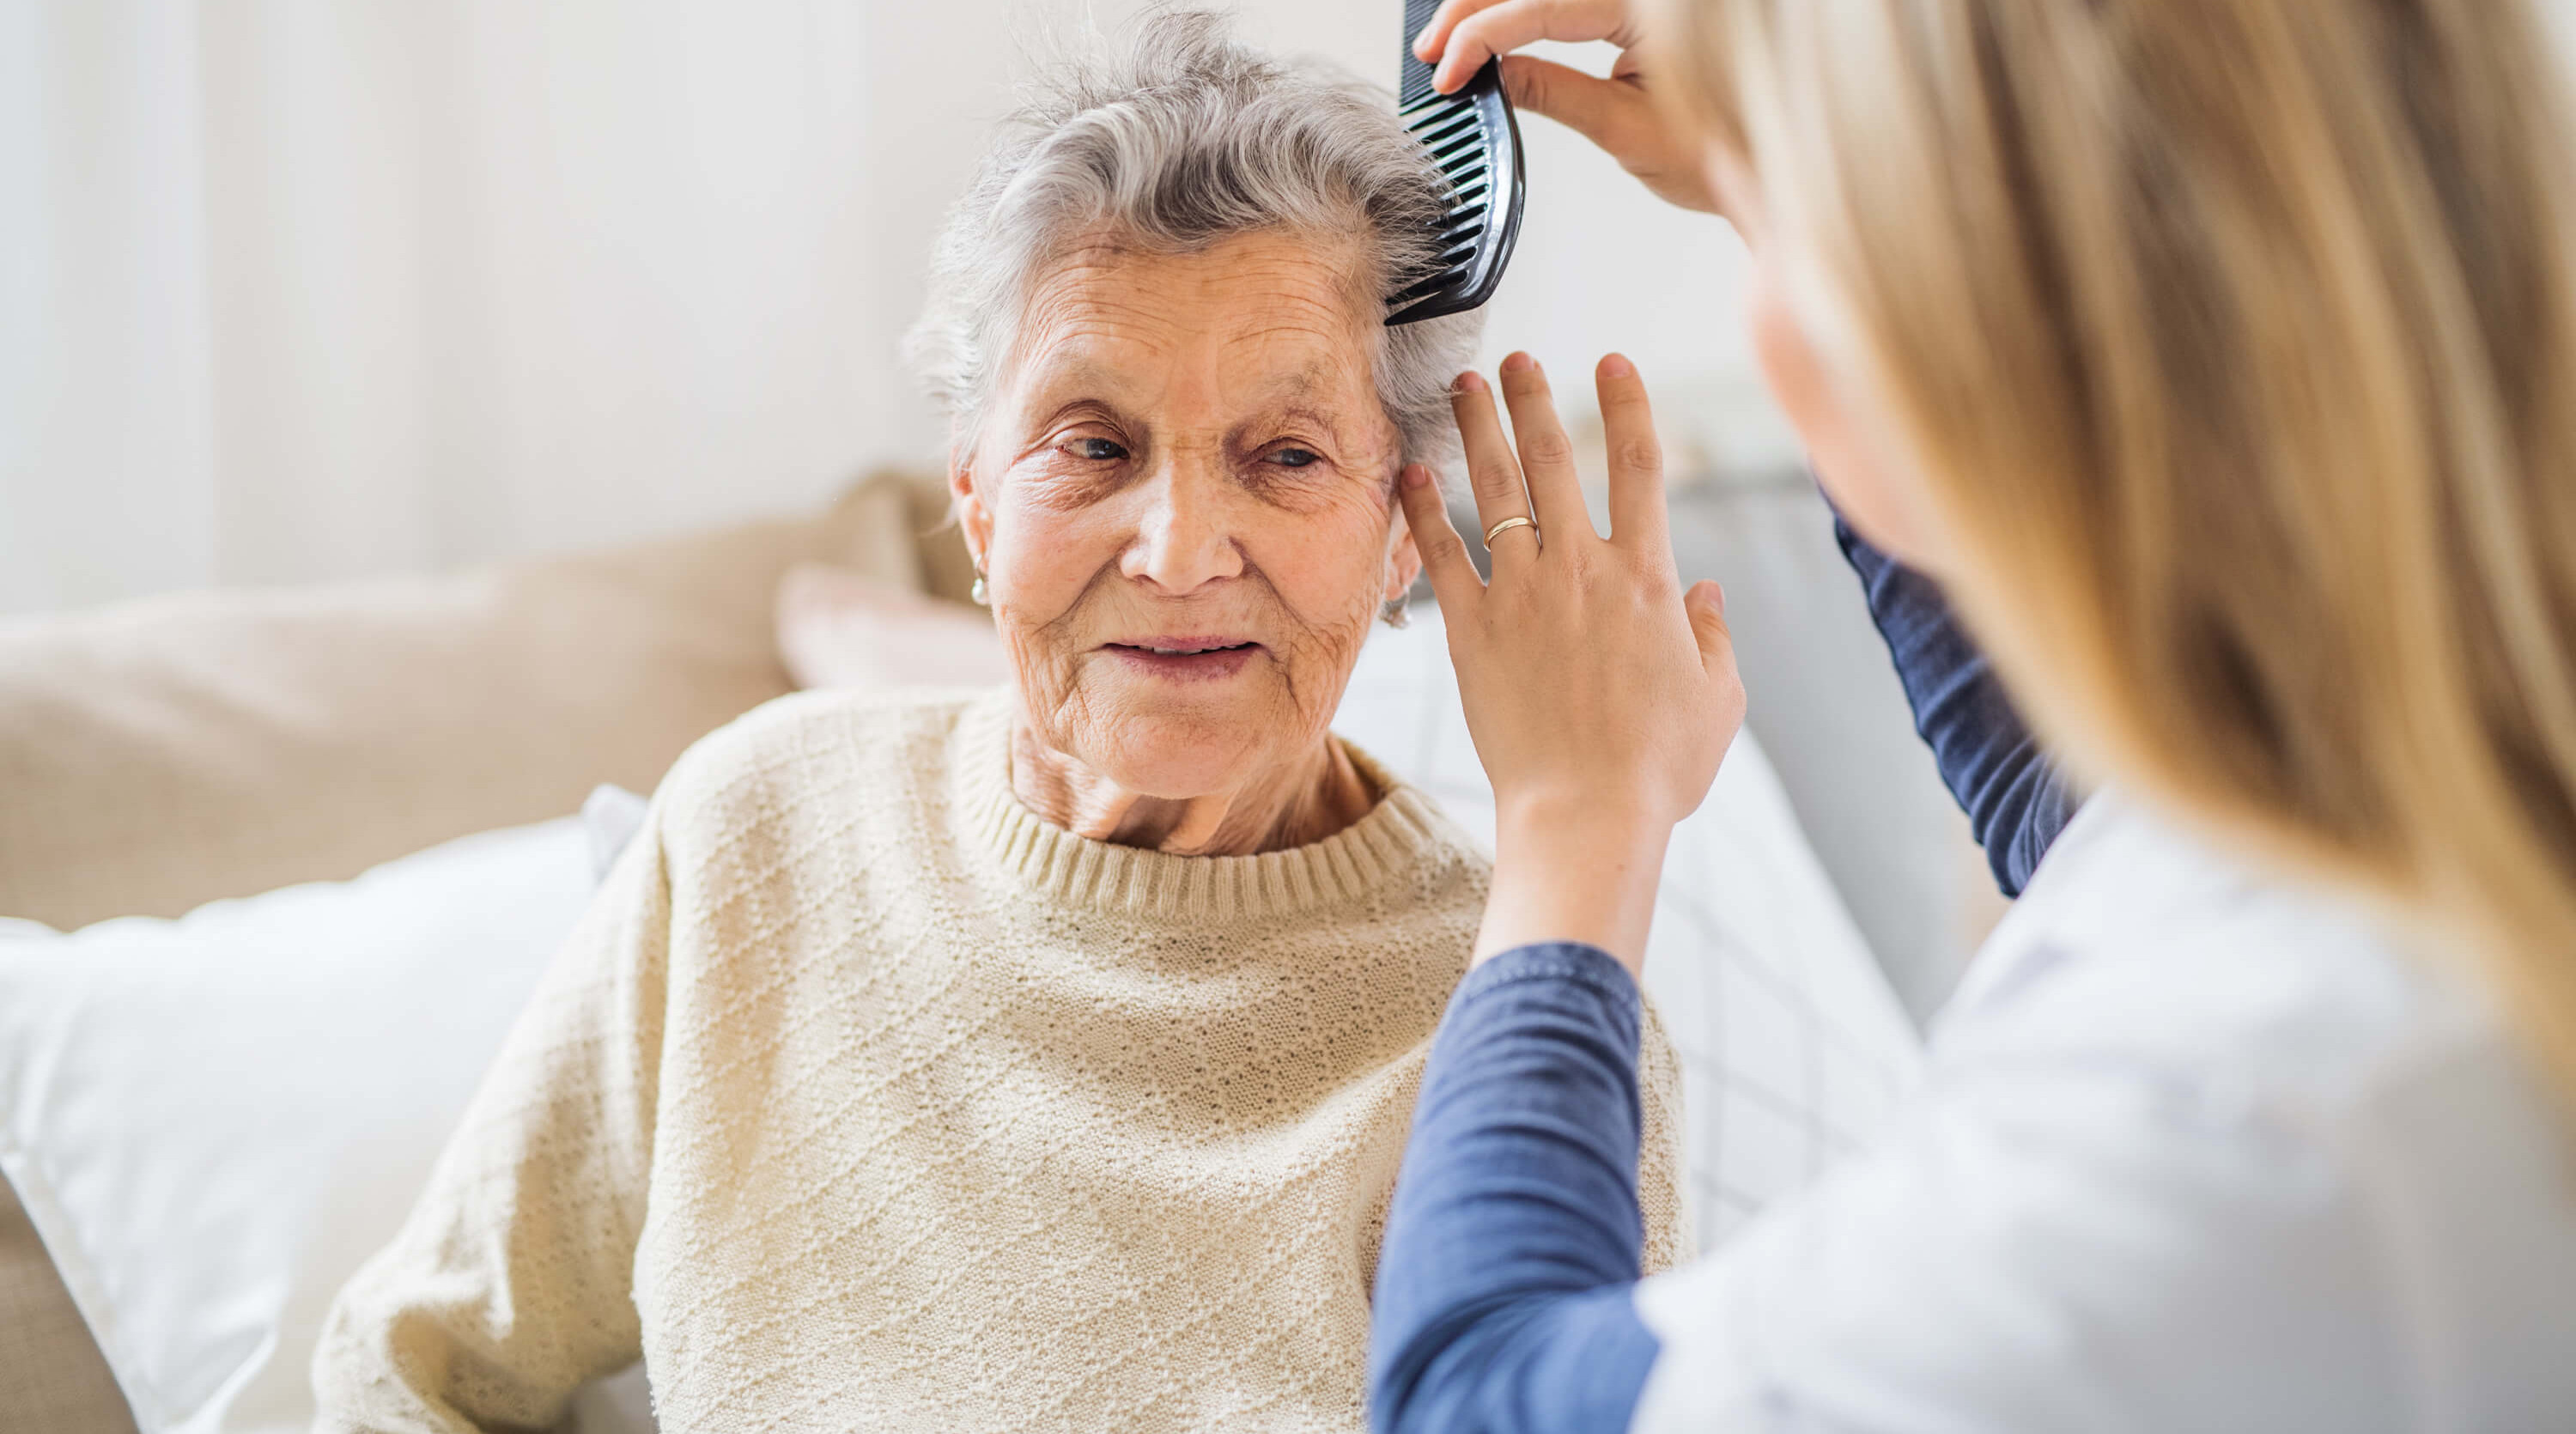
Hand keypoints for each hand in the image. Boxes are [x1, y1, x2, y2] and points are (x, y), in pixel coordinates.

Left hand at [1399, 354, 1743, 969]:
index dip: (1626, 404)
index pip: (1640, 466)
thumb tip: (1710, 593)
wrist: (1587, 812)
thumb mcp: (1718, 699)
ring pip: (1496, 489)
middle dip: (1534, 398)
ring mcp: (1523, 594)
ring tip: (1462, 385)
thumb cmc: (1659, 767)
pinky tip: (1410, 472)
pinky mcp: (1473, 629)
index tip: (1610, 361)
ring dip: (1477, 428)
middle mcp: (1583, 569)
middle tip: (1516, 358)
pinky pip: (1443, 553)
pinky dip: (1424, 508)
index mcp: (1649, 578)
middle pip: (1555, 458)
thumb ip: (1714, 636)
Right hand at [1413, 0, 1720, 213]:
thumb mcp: (1626, 128)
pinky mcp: (1633, 10)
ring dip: (1493, 7)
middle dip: (1475, 10)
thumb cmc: (1722, 150)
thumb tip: (1491, 75)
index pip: (1543, 6)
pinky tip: (1494, 30)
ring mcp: (1638, 2)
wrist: (1770, 164)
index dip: (1483, 37)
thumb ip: (1553, 92)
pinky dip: (1525, 10)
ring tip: (1450, 43)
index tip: (1447, 74)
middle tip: (1432, 53)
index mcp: (1651, 7)